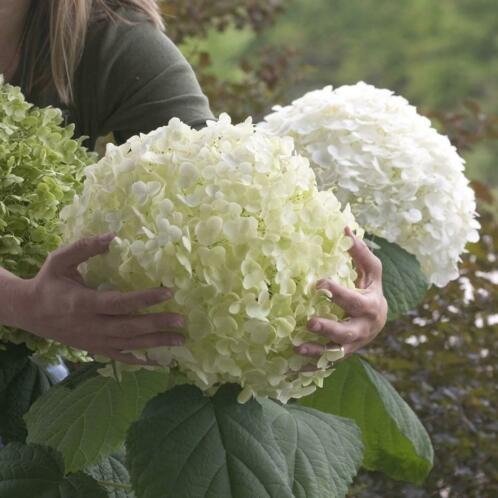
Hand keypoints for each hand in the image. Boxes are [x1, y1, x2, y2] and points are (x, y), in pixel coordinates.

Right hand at [10, 233, 184, 363]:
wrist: (28, 312)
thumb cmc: (48, 283)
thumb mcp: (60, 260)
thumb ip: (85, 247)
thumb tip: (112, 235)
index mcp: (83, 303)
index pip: (119, 303)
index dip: (145, 299)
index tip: (168, 292)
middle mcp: (91, 325)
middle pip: (129, 327)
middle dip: (157, 324)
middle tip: (182, 321)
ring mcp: (93, 340)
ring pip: (129, 344)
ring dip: (156, 343)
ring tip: (180, 340)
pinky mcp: (94, 349)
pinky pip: (120, 357)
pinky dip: (139, 361)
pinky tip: (159, 362)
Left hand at [295, 226, 387, 361]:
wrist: (378, 321)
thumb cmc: (370, 290)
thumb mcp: (371, 272)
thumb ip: (359, 253)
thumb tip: (345, 227)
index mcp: (369, 306)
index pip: (353, 300)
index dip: (337, 292)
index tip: (318, 283)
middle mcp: (362, 329)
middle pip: (347, 333)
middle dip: (328, 329)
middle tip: (309, 323)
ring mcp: (352, 346)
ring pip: (335, 353)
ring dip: (316, 352)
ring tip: (296, 348)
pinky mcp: (342, 354)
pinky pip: (327, 365)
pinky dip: (311, 369)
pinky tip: (291, 370)